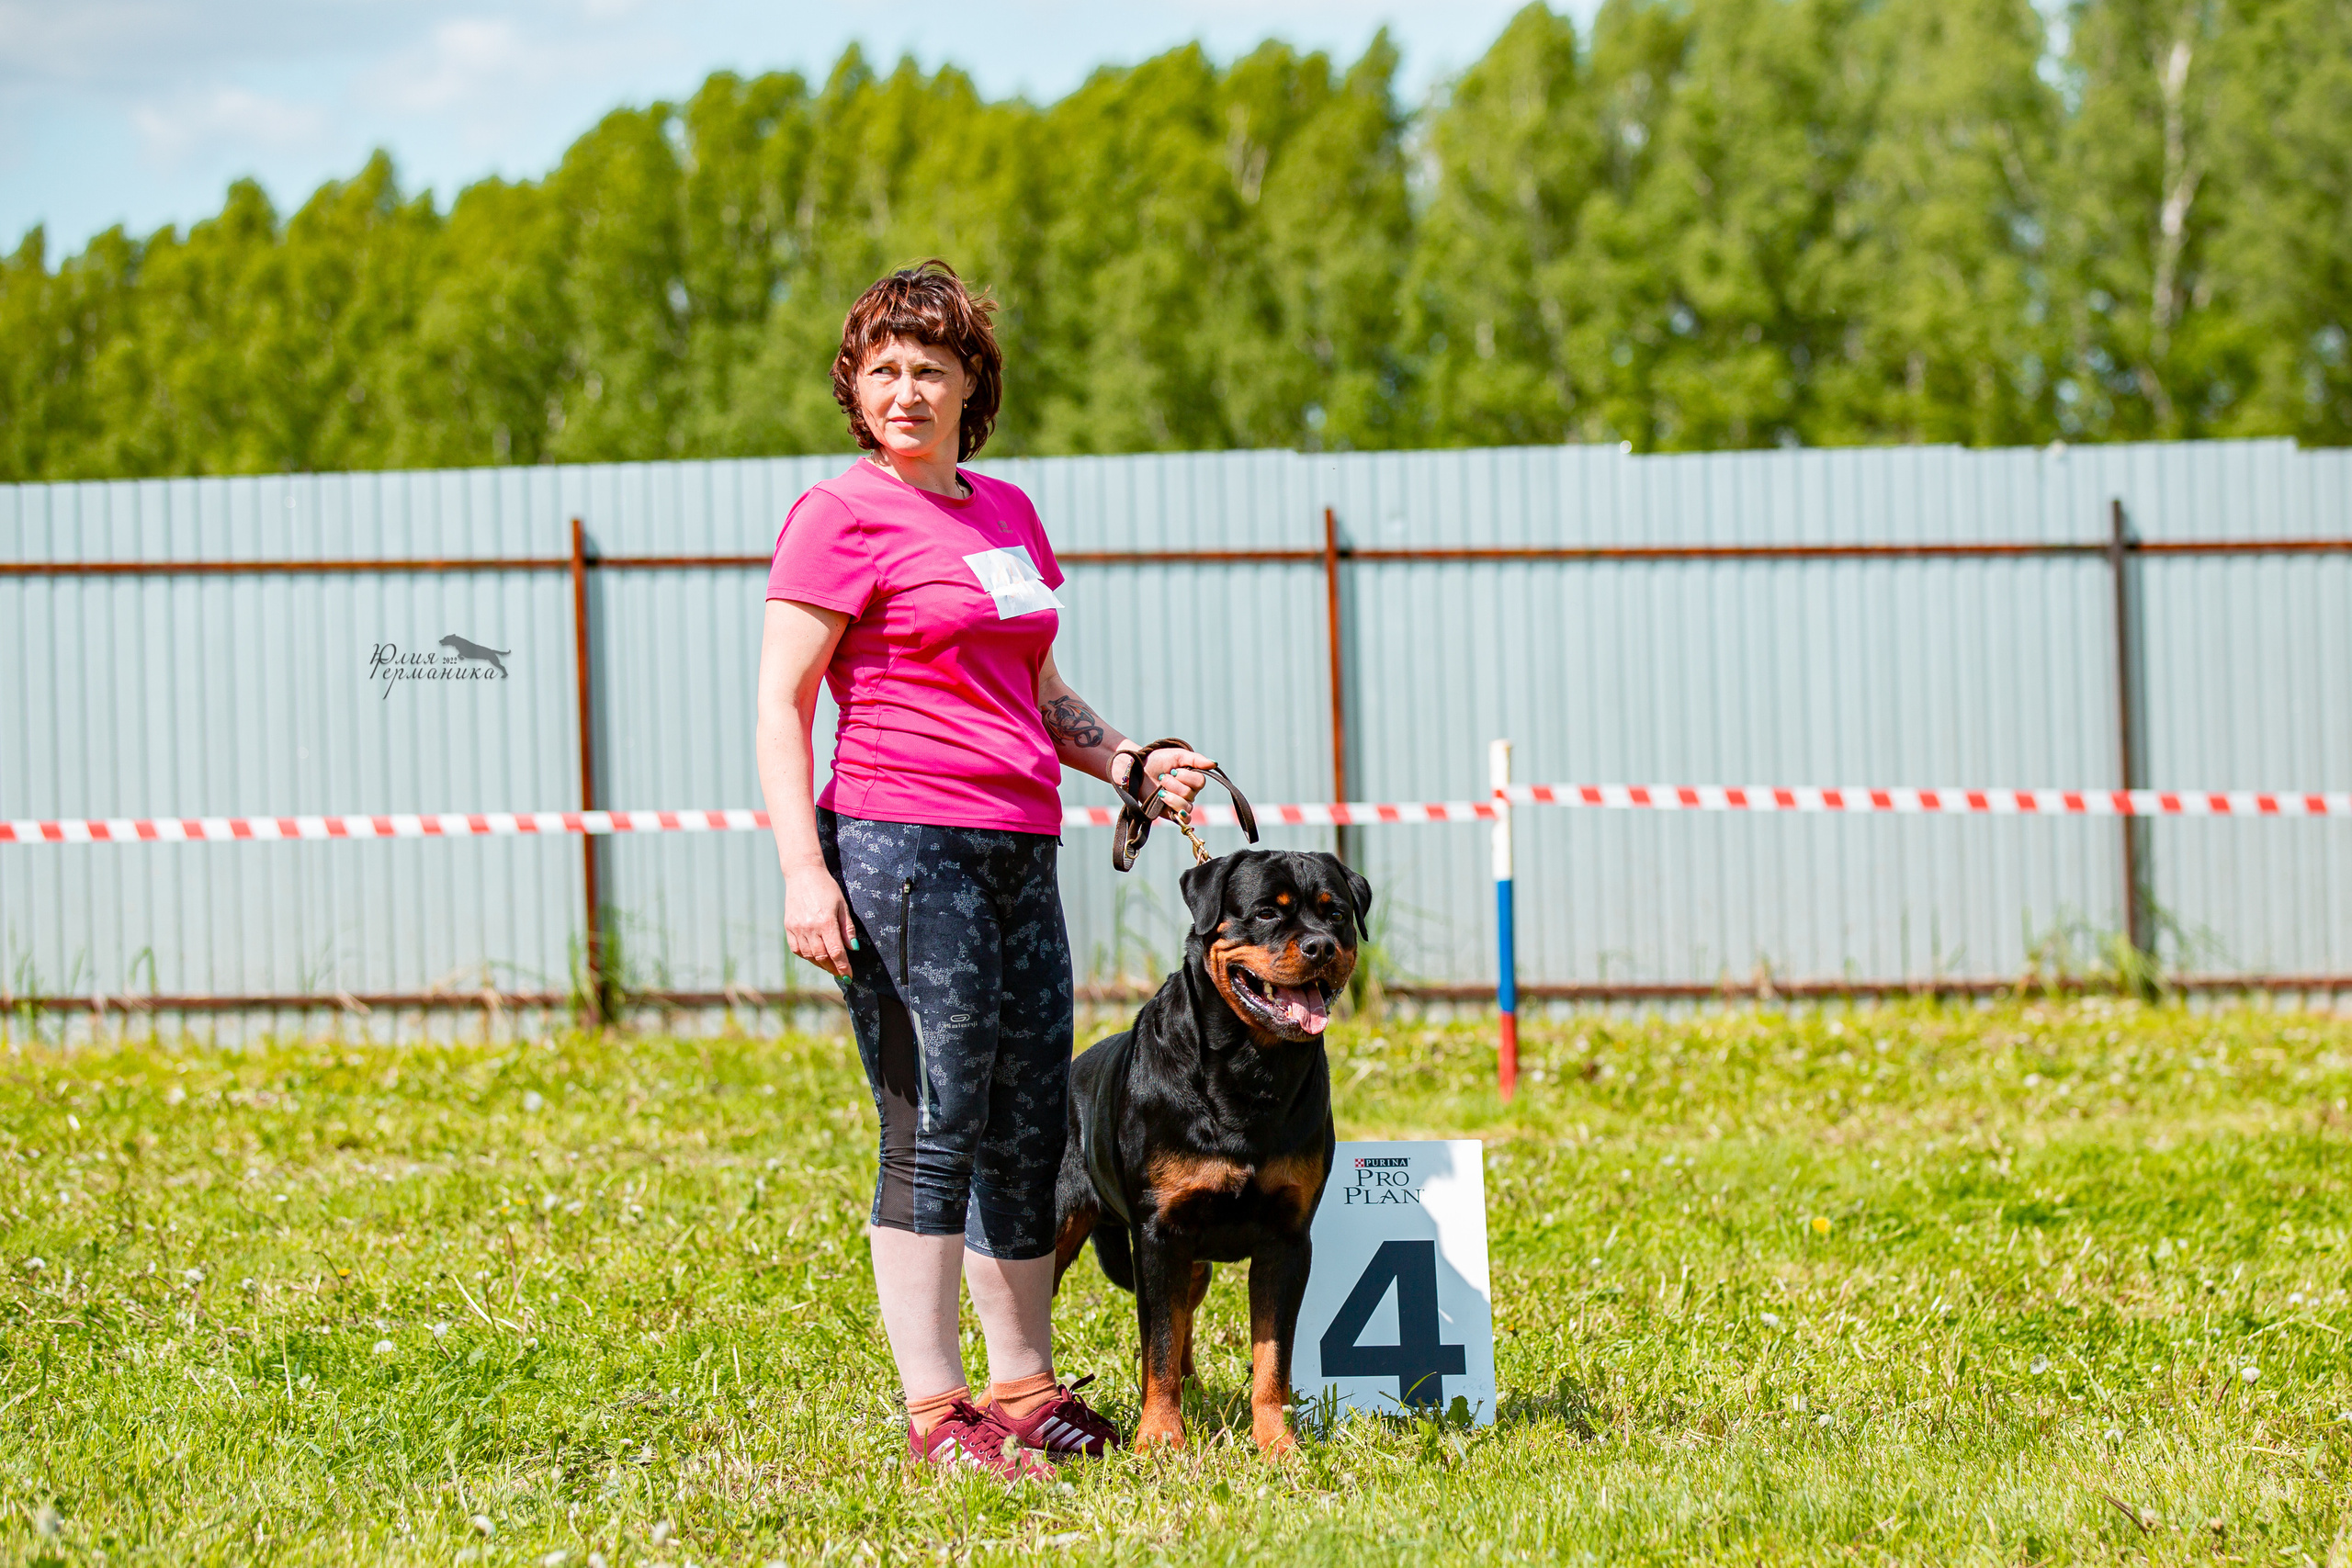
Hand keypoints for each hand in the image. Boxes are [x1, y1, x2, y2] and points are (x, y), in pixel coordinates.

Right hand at [784, 862, 857, 976]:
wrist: (803, 875)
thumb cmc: (826, 888)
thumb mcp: (842, 906)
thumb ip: (847, 929)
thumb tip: (852, 949)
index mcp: (825, 922)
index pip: (836, 952)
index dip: (843, 967)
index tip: (849, 976)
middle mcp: (809, 928)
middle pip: (822, 957)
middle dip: (833, 968)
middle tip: (840, 974)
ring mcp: (797, 928)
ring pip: (809, 956)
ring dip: (820, 964)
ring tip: (830, 966)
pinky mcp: (788, 927)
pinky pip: (797, 949)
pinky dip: (806, 956)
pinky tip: (814, 956)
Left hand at [1138, 747, 1216, 817]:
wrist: (1137, 769)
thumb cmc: (1158, 761)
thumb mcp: (1177, 755)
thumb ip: (1196, 759)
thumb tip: (1214, 763)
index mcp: (1192, 779)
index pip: (1200, 782)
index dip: (1186, 777)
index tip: (1173, 770)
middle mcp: (1189, 792)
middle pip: (1190, 794)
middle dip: (1174, 784)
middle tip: (1162, 778)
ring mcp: (1180, 804)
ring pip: (1185, 806)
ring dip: (1172, 796)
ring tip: (1160, 790)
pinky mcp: (1170, 814)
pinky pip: (1183, 820)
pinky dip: (1180, 815)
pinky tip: (1172, 809)